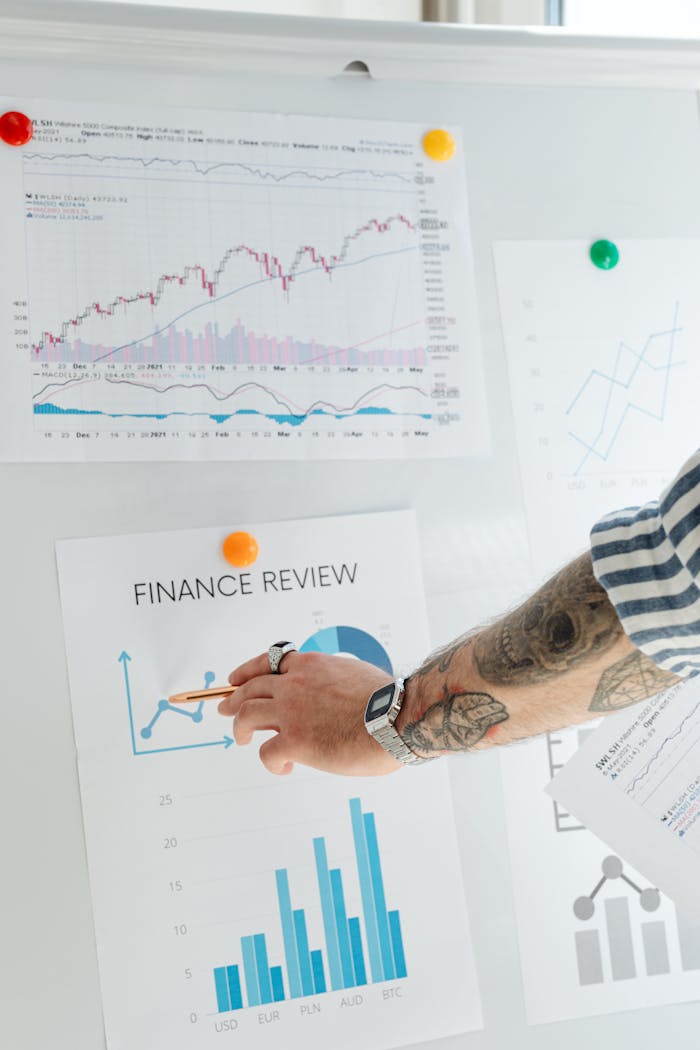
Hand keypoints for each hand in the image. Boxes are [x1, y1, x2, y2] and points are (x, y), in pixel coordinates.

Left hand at [218, 650, 399, 776]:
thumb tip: (329, 693)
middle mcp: (295, 685)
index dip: (246, 672)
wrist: (396, 718)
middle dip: (232, 700)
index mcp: (311, 666)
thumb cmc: (388, 700)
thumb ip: (332, 680)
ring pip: (245, 716)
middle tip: (225, 709)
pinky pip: (267, 753)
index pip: (268, 662)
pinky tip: (284, 767)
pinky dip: (271, 762)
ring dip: (240, 728)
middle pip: (249, 689)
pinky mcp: (294, 741)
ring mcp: (291, 712)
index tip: (235, 680)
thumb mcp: (354, 673)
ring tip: (242, 739)